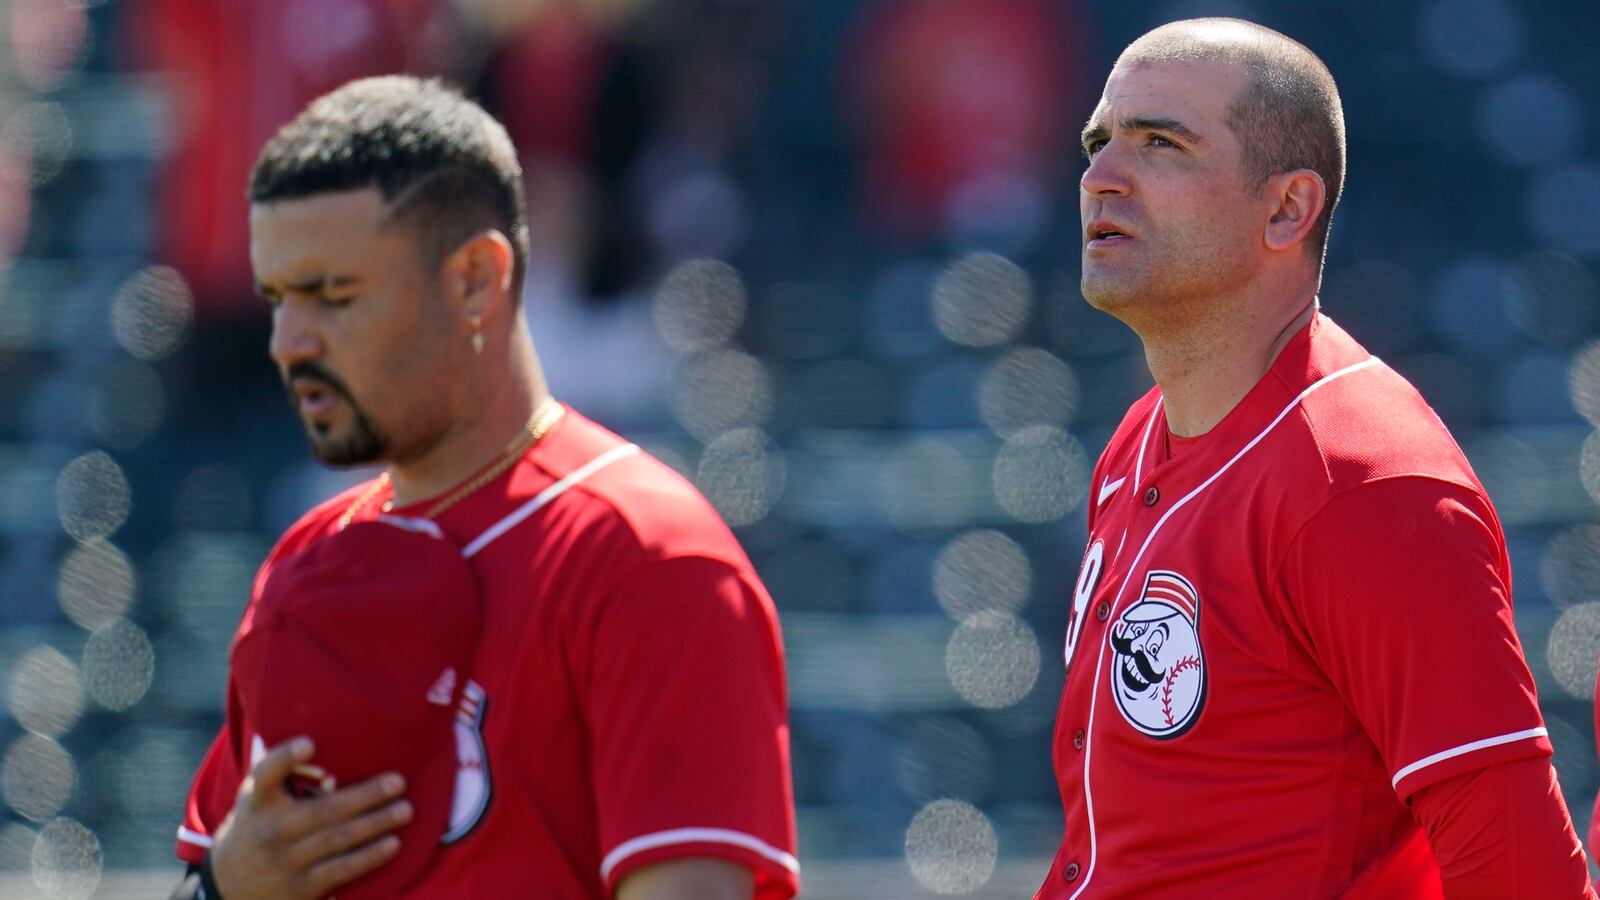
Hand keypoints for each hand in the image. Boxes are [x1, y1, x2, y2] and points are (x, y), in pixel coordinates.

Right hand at [208, 737, 412, 899]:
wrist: (230, 887)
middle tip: (397, 781)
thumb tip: (318, 737)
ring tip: (405, 810)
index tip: (309, 744)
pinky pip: (342, 870)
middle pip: (323, 810)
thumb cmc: (255, 828)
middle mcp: (272, 830)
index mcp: (259, 801)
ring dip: (375, 824)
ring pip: (338, 839)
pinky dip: (369, 857)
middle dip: (365, 796)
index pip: (266, 775)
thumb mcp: (255, 799)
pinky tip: (392, 843)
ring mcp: (287, 861)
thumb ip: (280, 773)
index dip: (285, 758)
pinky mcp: (301, 887)